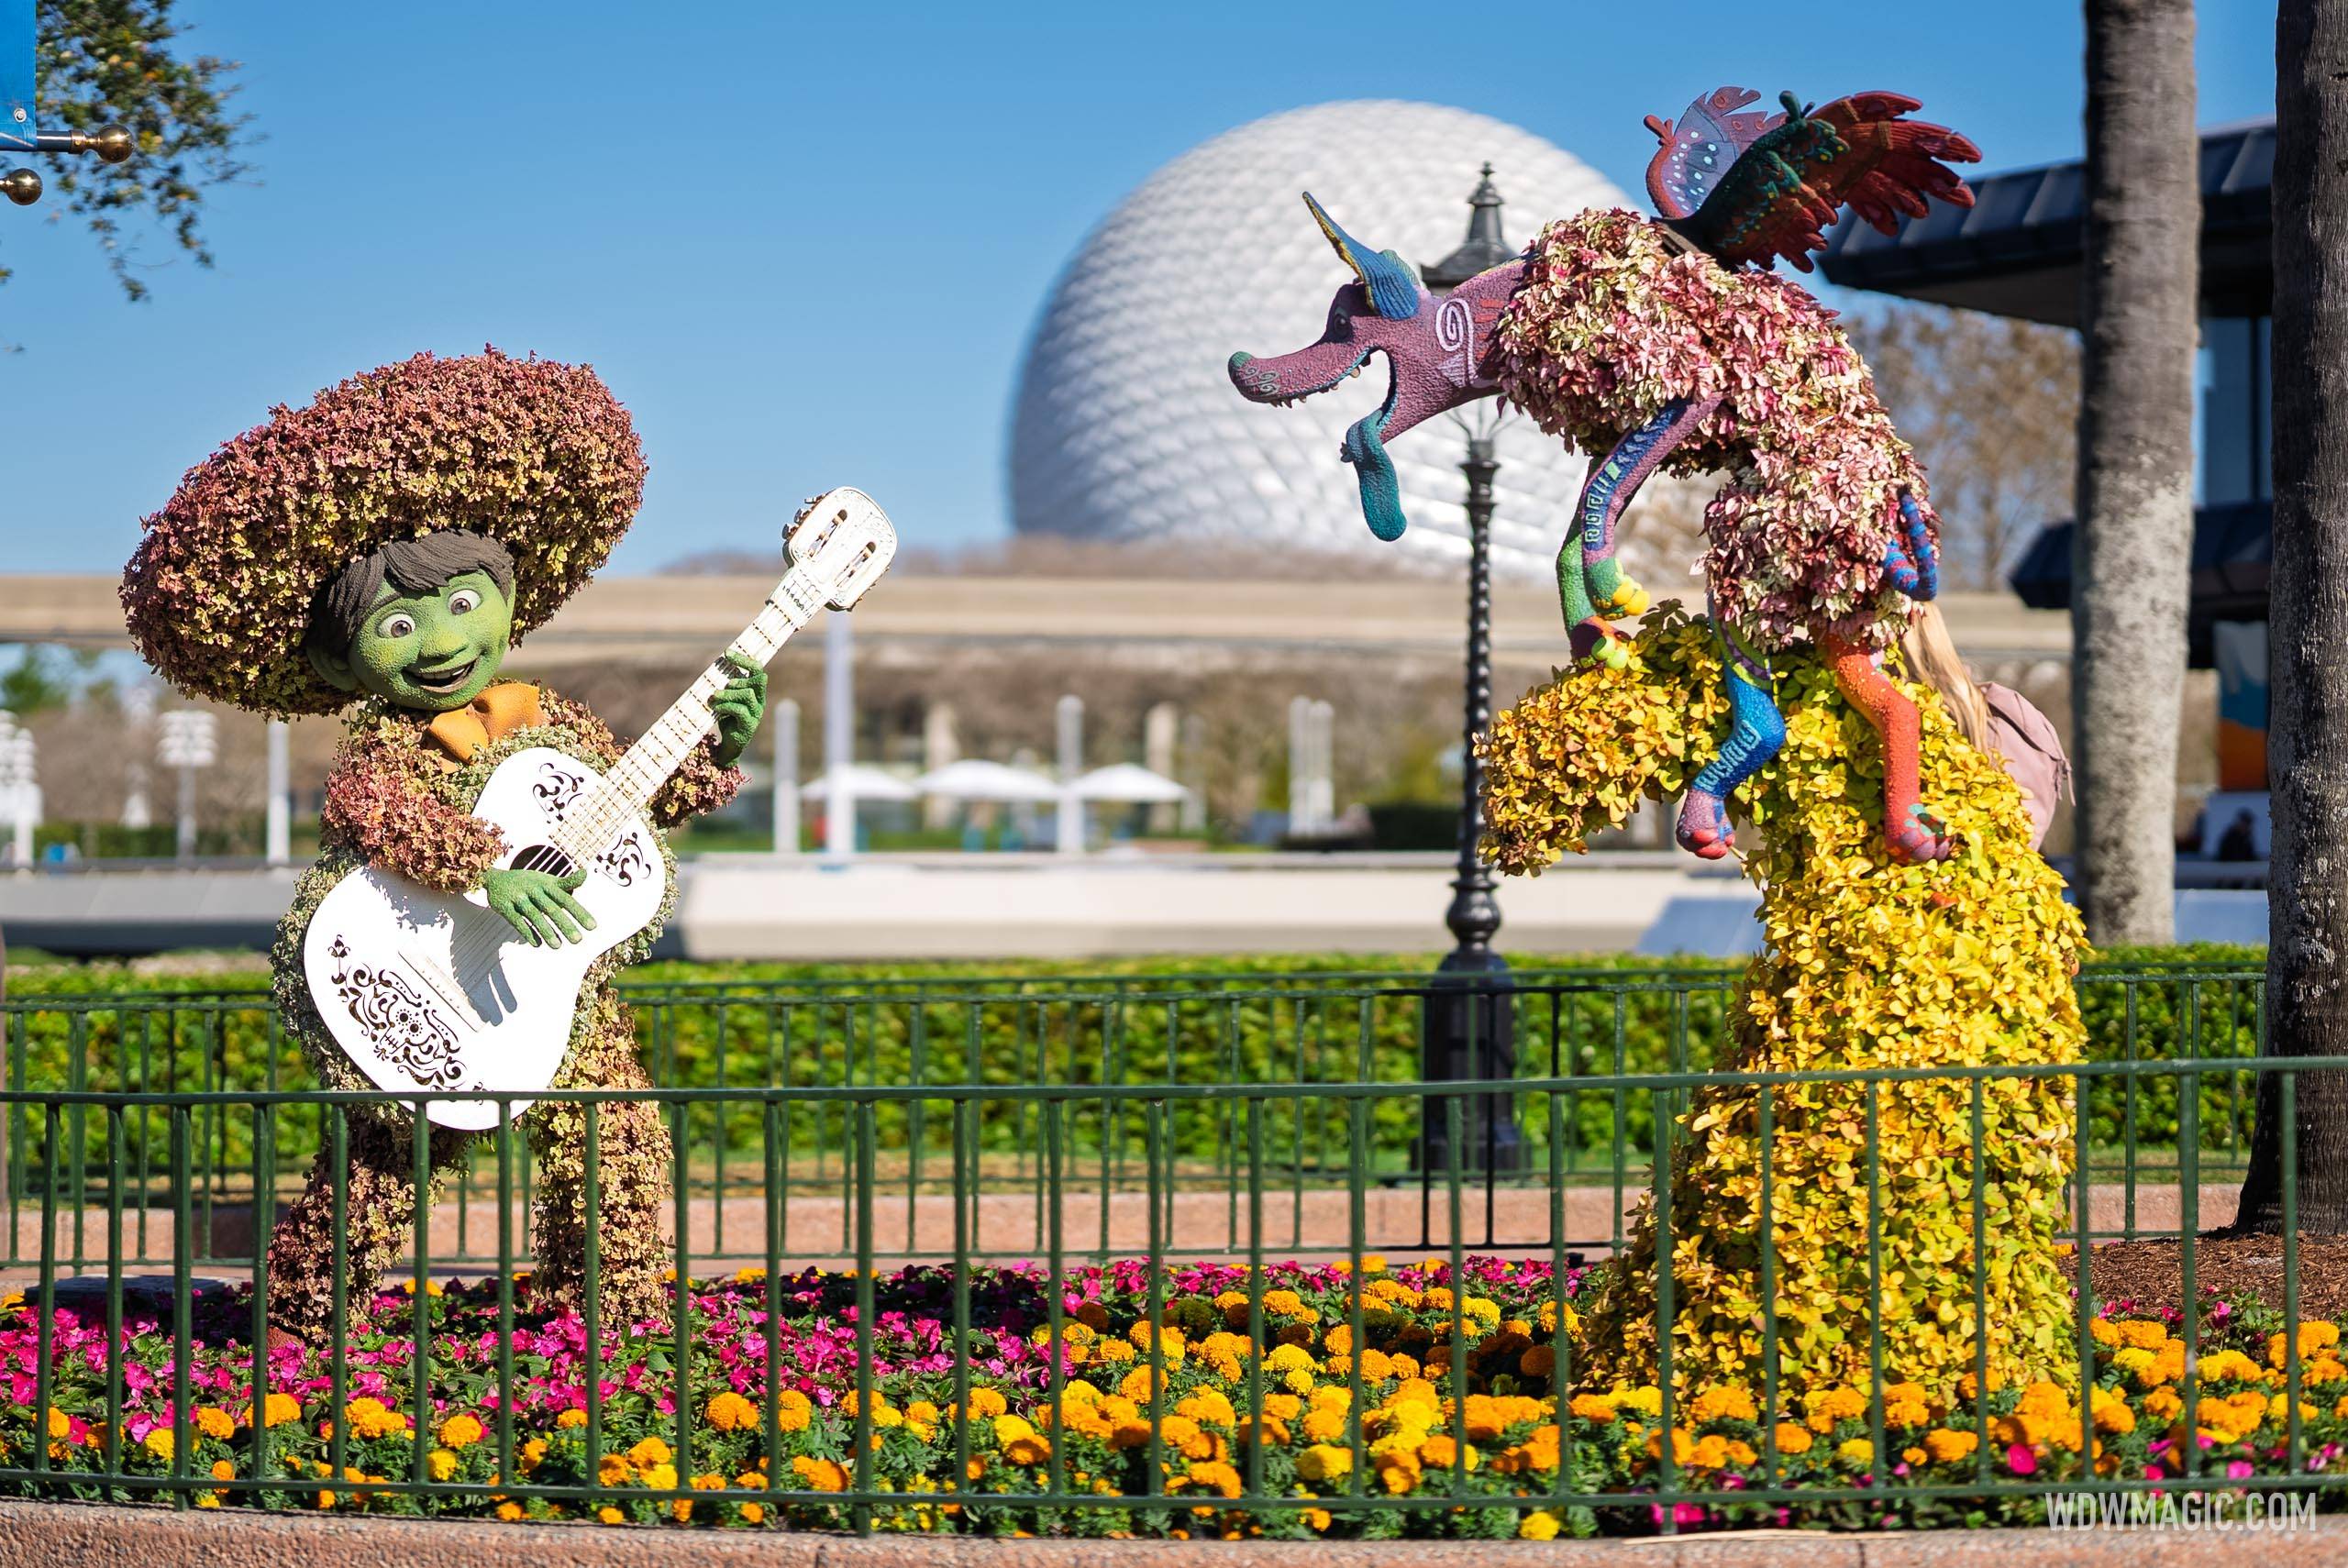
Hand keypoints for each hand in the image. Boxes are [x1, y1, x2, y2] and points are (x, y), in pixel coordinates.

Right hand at [483, 866, 595, 947]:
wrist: (495, 879)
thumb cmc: (528, 882)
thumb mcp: (547, 880)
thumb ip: (567, 882)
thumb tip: (586, 873)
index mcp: (546, 884)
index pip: (565, 899)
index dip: (579, 912)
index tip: (592, 927)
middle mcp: (533, 890)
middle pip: (551, 908)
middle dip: (564, 924)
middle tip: (578, 940)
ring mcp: (518, 898)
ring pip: (533, 915)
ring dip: (546, 931)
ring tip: (558, 946)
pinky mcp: (504, 907)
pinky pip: (517, 921)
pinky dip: (527, 932)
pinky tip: (538, 944)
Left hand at [708, 653, 766, 767]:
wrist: (730, 745)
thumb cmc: (727, 719)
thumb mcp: (726, 699)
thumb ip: (726, 687)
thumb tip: (716, 672)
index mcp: (755, 692)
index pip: (756, 670)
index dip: (743, 660)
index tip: (727, 653)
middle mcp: (759, 701)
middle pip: (758, 680)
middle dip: (738, 678)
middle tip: (723, 686)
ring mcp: (756, 713)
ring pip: (747, 694)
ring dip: (727, 693)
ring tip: (713, 697)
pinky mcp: (749, 725)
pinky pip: (739, 709)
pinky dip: (725, 706)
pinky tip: (715, 708)